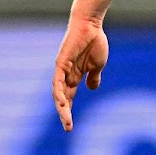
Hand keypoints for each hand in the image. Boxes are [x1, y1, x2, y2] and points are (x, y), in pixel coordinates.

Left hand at [53, 16, 108, 131]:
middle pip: (63, 99)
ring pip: (59, 93)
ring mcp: (62, 70)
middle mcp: (66, 76)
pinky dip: (59, 92)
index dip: (68, 112)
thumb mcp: (97, 64)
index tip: (70, 127)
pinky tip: (63, 101)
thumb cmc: (94, 42)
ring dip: (62, 106)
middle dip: (65, 114)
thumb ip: (94, 76)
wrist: (90, 26)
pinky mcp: (61, 63)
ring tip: (66, 118)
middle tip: (68, 128)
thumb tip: (92, 88)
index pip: (69, 98)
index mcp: (75, 77)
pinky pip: (58, 81)